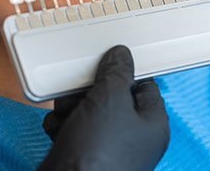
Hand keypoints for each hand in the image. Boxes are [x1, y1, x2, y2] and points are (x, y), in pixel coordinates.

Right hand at [37, 45, 169, 170]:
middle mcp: (130, 135)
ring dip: (71, 106)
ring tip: (66, 112)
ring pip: (88, 109)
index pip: (143, 85)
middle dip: (88, 90)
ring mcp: (106, 145)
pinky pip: (74, 126)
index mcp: (150, 123)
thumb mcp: (111, 99)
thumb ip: (117, 72)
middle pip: (110, 96)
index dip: (124, 71)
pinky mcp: (84, 153)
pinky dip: (63, 123)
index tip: (108, 60)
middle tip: (78, 89)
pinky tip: (59, 128)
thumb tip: (121, 55)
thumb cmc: (99, 154)